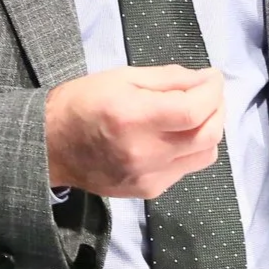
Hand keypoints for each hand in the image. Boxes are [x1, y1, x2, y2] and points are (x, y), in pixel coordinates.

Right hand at [45, 65, 224, 198]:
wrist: (50, 147)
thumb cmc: (82, 102)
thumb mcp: (121, 77)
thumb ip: (168, 78)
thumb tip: (205, 79)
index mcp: (134, 117)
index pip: (195, 110)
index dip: (212, 91)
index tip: (213, 77)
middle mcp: (145, 152)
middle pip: (208, 135)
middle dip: (218, 109)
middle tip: (208, 93)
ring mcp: (149, 177)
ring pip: (205, 155)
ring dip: (208, 131)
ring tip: (192, 114)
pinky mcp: (149, 191)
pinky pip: (186, 168)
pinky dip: (190, 148)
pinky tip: (172, 135)